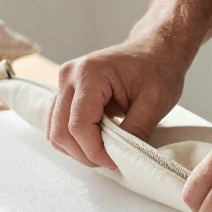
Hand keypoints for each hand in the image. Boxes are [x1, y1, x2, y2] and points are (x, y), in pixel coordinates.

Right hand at [48, 37, 190, 168]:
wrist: (153, 49)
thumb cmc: (157, 68)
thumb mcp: (154, 102)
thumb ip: (135, 132)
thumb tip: (120, 159)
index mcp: (90, 73)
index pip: (79, 125)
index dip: (94, 151)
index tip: (115, 162)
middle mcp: (69, 76)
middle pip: (61, 131)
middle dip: (84, 154)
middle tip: (110, 162)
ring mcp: (63, 83)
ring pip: (55, 131)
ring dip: (77, 149)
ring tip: (104, 152)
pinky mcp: (65, 91)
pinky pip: (58, 124)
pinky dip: (73, 140)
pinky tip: (95, 142)